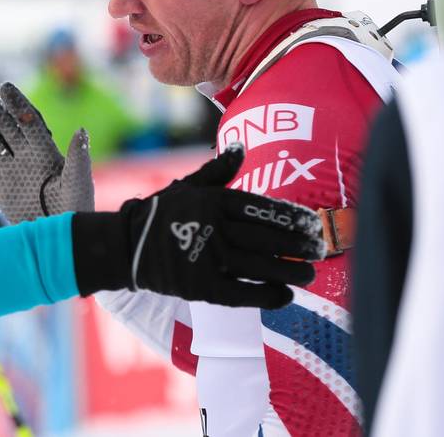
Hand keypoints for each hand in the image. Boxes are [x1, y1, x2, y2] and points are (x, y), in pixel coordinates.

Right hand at [0, 82, 93, 222]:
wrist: (57, 239)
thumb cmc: (74, 211)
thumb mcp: (78, 183)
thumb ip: (77, 157)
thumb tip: (82, 130)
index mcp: (46, 152)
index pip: (30, 122)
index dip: (18, 104)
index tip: (5, 87)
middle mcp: (28, 158)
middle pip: (7, 128)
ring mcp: (13, 172)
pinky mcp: (1, 189)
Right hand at [72, 146, 325, 308]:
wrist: (124, 246)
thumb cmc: (158, 214)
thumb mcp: (186, 186)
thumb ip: (217, 170)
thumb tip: (240, 146)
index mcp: (212, 201)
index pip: (260, 207)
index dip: (291, 217)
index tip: (312, 224)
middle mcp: (213, 227)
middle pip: (266, 237)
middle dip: (298, 245)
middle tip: (320, 250)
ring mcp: (207, 258)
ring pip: (259, 265)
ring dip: (289, 271)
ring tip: (309, 274)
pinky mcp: (201, 286)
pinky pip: (242, 293)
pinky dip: (266, 296)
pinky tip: (285, 296)